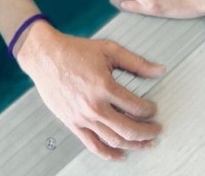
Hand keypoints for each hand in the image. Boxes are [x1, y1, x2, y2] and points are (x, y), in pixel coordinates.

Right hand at [17, 23, 165, 159]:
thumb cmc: (75, 51)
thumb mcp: (110, 50)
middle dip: (147, 132)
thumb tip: (159, 70)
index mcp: (105, 87)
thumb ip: (137, 62)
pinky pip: (93, 145)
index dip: (150, 110)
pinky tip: (119, 155)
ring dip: (133, 145)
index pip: (136, 106)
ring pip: (114, 140)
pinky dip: (109, 154)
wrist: (46, 56)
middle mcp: (94, 106)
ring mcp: (83, 117)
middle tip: (156, 131)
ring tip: (144, 144)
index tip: (153, 109)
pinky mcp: (73, 124)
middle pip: (128, 129)